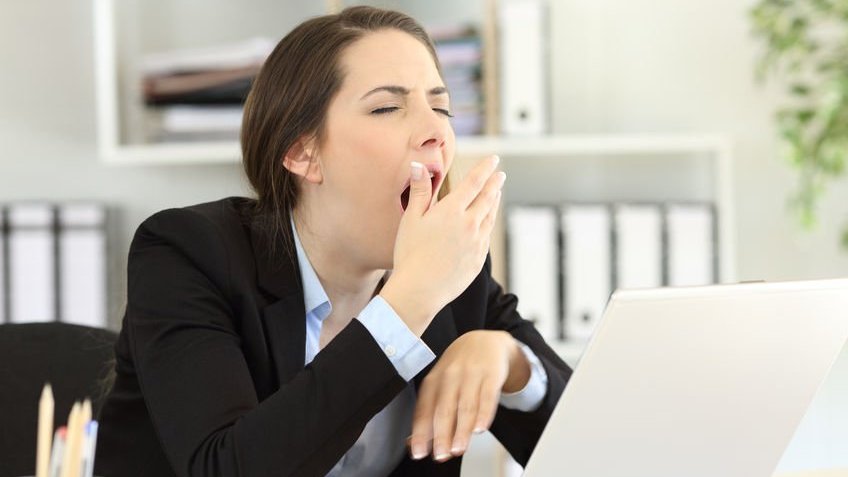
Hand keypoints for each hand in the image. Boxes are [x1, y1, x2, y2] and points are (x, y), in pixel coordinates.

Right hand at [380, 155, 504, 335]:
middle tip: (501, 175)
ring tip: (496, 194)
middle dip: (495, 184)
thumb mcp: (411, 219)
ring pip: (490, 218)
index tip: (493, 160)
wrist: (420, 290)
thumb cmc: (410, 254)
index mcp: (452, 211)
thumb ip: (420, 191)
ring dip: (494, 203)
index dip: (485, 169)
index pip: (474, 183)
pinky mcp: (478, 260)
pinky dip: (489, 225)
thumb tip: (419, 165)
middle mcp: (470, 225)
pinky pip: (487, 237)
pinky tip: (486, 224)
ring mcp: (477, 244)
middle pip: (487, 198)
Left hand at [407, 330, 530, 461]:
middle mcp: (450, 376)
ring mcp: (471, 374)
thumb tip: (412, 443)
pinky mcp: (491, 375)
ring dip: (462, 430)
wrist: (484, 341)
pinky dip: (484, 414)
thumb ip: (428, 413)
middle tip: (441, 454)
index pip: (424, 409)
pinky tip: (480, 429)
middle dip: (441, 434)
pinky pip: (488, 396)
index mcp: (433, 380)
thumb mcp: (440, 385)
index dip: (421, 432)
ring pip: (466, 405)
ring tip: (458, 448)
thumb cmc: (459, 368)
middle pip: (444, 409)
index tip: (418, 452)